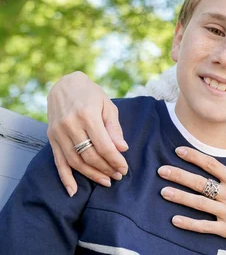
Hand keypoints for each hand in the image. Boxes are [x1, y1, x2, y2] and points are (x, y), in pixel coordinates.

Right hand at [47, 71, 128, 195]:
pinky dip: (65, 178)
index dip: (115, 160)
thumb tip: (122, 148)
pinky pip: (58, 161)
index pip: (103, 145)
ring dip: (91, 175)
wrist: (64, 84)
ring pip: (75, 162)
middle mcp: (70, 125)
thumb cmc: (91, 94)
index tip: (125, 168)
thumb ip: (114, 128)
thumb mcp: (108, 105)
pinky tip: (73, 191)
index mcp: (87, 115)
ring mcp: (58, 132)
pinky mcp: (51, 138)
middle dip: (106, 169)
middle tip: (118, 176)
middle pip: (89, 156)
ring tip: (105, 181)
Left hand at [157, 137, 225, 251]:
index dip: (194, 156)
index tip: (178, 150)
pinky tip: (175, 220)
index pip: (211, 164)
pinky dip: (189, 223)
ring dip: (179, 197)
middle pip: (199, 182)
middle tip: (162, 170)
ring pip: (198, 203)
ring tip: (163, 191)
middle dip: (179, 175)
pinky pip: (205, 226)